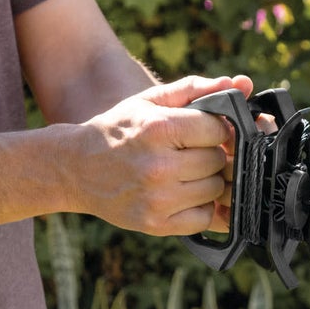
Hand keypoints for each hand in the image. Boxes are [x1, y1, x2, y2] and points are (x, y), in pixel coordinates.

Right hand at [68, 74, 254, 235]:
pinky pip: (203, 219)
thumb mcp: (149, 102)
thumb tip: (235, 84)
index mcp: (157, 129)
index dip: (217, 129)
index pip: (218, 130)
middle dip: (211, 154)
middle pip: (217, 161)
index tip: (206, 131)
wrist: (74, 169)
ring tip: (185, 172)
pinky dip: (200, 208)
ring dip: (207, 180)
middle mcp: (158, 166)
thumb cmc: (117, 131)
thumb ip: (194, 90)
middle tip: (191, 152)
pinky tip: (181, 193)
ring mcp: (157, 199)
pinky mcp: (155, 224)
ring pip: (214, 190)